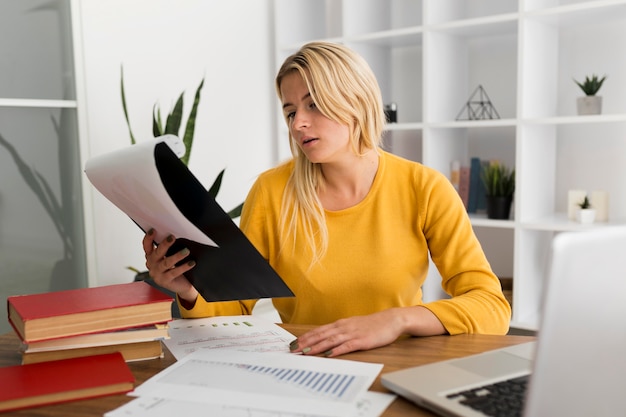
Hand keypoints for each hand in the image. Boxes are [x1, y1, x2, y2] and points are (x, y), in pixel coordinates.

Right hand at [143, 228, 197, 303]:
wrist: (181, 285)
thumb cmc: (175, 268)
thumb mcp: (170, 256)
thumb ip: (169, 248)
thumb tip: (177, 236)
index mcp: (151, 257)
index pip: (147, 246)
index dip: (149, 238)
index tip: (153, 230)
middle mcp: (152, 265)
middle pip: (157, 253)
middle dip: (165, 244)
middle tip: (172, 237)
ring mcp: (157, 274)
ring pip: (167, 263)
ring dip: (177, 256)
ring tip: (186, 251)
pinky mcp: (165, 281)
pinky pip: (175, 272)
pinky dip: (184, 267)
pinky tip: (191, 263)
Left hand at [289, 309, 405, 357]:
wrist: (391, 320)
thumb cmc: (372, 325)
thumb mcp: (353, 326)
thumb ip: (339, 333)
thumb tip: (325, 340)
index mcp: (341, 324)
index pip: (319, 331)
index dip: (305, 337)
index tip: (294, 343)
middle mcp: (344, 327)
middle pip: (321, 335)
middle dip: (306, 343)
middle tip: (293, 349)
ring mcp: (353, 333)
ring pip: (331, 340)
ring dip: (317, 346)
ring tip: (306, 352)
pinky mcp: (362, 341)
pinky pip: (347, 346)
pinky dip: (337, 350)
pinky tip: (329, 354)